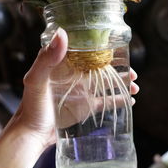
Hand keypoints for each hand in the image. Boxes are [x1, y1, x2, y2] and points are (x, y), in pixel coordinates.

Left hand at [6, 27, 138, 149]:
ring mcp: (81, 91)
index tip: (120, 50)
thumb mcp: (36, 81)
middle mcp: (75, 75)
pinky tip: (130, 101)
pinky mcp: (85, 106)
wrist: (31, 134)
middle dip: (119, 68)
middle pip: (101, 67)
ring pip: (106, 83)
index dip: (105, 49)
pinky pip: (104, 101)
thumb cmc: (31, 107)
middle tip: (133, 72)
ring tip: (135, 87)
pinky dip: (117, 100)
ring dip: (121, 83)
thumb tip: (62, 33)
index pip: (87, 51)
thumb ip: (46, 59)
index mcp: (64, 65)